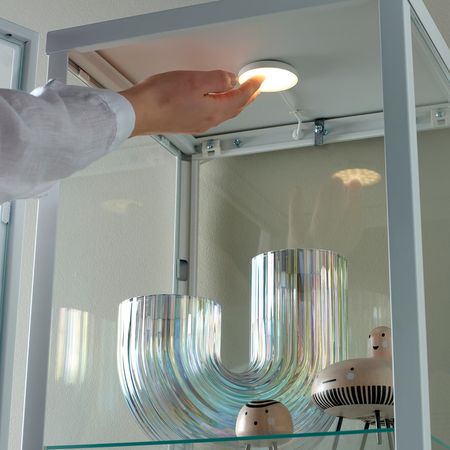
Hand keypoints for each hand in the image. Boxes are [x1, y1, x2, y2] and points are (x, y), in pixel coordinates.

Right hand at [119, 70, 263, 136]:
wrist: (140, 113)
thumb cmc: (162, 98)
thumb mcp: (195, 80)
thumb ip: (218, 80)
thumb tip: (232, 80)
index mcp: (215, 111)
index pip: (241, 98)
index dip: (253, 87)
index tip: (259, 79)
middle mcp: (209, 121)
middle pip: (235, 108)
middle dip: (247, 97)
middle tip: (255, 88)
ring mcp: (198, 123)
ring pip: (224, 113)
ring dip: (235, 103)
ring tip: (240, 94)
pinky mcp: (187, 123)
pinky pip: (212, 115)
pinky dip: (221, 106)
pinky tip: (216, 101)